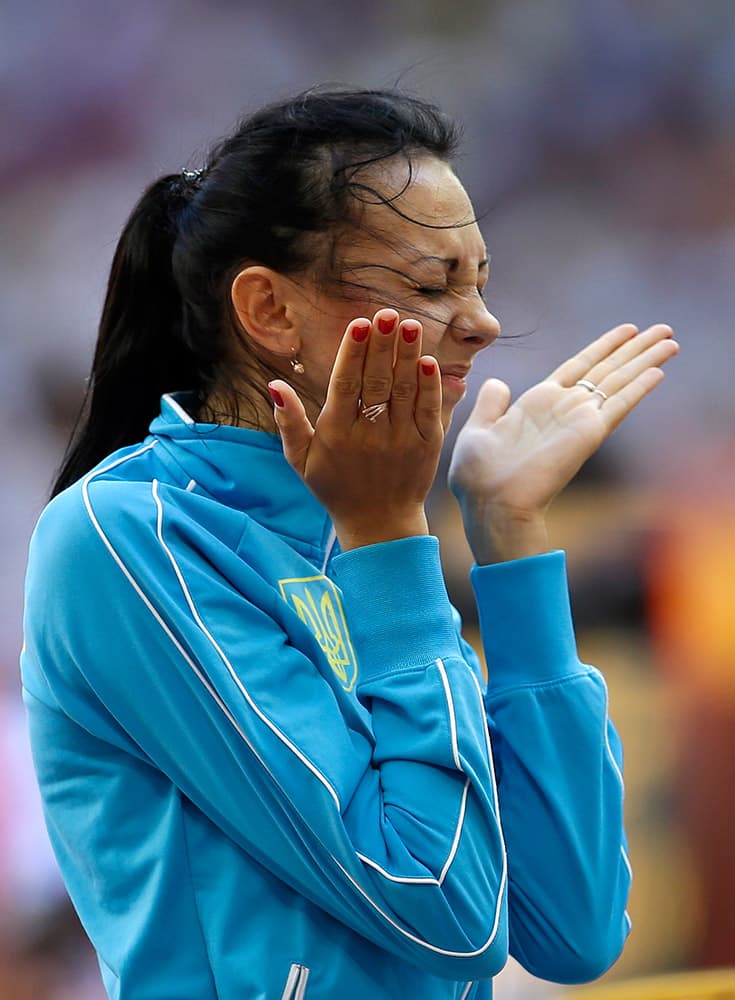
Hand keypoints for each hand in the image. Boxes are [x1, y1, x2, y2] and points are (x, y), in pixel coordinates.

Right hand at [269, 309, 443, 550]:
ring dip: (408, 355)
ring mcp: (401, 439)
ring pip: (404, 390)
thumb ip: (289, 422)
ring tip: (410, 325)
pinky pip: (428, 410)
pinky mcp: (426, 446)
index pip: (346, 384)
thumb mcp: (301, 460)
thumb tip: (274, 385)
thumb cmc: (335, 487)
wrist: (378, 523)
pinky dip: (430, 385)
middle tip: (386, 314)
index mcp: (337, 433)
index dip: (353, 352)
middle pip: (377, 380)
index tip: (359, 324)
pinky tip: (428, 362)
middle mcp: (370, 434)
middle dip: (382, 345)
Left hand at [448, 323, 679, 562]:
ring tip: (671, 340)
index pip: (578, 366)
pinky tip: (658, 372)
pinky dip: (639, 387)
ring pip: (619, 381)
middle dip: (636, 348)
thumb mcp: (478, 430)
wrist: (491, 502)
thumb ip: (491, 405)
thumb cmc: (479, 475)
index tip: (627, 331)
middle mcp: (564, 408)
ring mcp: (578, 420)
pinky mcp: (588, 433)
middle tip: (664, 330)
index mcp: (538, 404)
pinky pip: (618, 405)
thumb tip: (498, 383)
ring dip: (646, 359)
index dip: (604, 347)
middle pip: (607, 369)